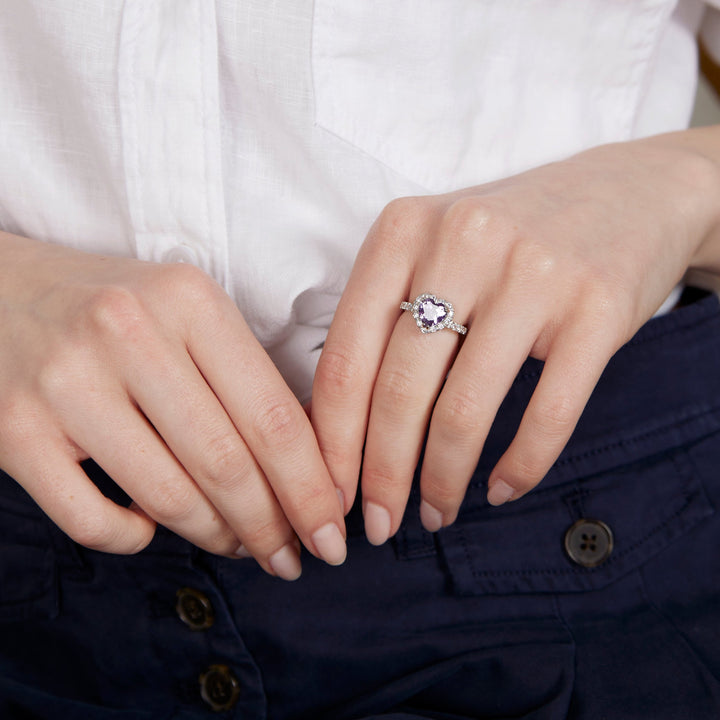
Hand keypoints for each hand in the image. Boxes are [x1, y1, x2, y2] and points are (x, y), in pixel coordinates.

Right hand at [0, 233, 345, 578]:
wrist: (4, 292)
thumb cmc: (117, 312)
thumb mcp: (190, 315)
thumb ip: (246, 378)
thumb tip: (305, 471)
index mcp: (188, 300)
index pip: (274, 416)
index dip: (312, 488)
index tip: (331, 529)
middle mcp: (127, 333)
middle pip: (227, 464)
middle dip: (272, 527)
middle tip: (291, 556)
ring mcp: (65, 382)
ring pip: (168, 497)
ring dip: (217, 537)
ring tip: (238, 545)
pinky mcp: (15, 430)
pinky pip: (93, 520)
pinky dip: (136, 538)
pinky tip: (152, 527)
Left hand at [312, 134, 719, 543]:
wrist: (627, 194)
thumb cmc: (508, 240)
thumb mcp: (433, 251)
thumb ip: (384, 319)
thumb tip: (339, 431)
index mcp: (402, 230)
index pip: (344, 358)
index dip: (333, 442)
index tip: (331, 496)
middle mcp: (461, 242)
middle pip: (398, 392)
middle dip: (382, 477)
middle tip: (378, 525)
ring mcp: (533, 273)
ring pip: (465, 410)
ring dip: (443, 481)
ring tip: (436, 513)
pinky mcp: (596, 307)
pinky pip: (547, 413)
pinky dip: (519, 467)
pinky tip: (501, 490)